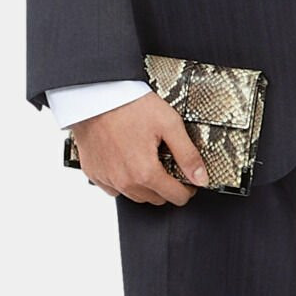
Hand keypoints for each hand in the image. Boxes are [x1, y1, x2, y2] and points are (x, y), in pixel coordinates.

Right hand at [70, 92, 208, 204]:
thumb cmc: (130, 105)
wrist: (97, 96)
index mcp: (145, 172)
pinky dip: (124, 181)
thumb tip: (201, 178)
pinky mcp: (94, 173)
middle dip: (167, 187)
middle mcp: (125, 182)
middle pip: (156, 199)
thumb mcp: (169, 123)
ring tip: (149, 161)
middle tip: (169, 165)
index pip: (175, 196)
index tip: (189, 180)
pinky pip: (114, 188)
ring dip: (146, 186)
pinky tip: (128, 161)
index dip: (187, 189)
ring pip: (135, 196)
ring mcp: (107, 179)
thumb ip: (187, 154)